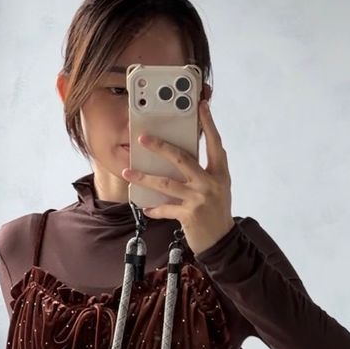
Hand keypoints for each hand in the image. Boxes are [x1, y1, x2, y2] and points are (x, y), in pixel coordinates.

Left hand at [122, 98, 233, 255]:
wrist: (222, 242)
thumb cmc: (217, 211)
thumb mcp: (218, 187)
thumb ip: (205, 171)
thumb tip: (182, 155)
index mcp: (220, 173)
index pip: (214, 143)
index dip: (209, 124)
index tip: (201, 106)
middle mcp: (210, 183)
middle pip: (182, 159)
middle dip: (160, 147)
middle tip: (143, 138)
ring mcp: (199, 199)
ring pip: (166, 183)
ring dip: (144, 178)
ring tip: (127, 172)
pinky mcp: (188, 215)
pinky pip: (165, 208)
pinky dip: (153, 208)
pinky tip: (144, 207)